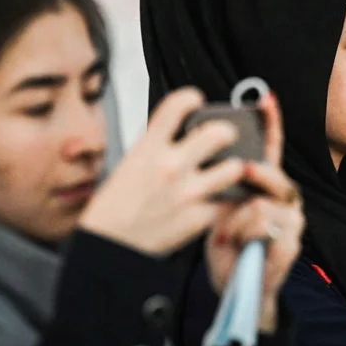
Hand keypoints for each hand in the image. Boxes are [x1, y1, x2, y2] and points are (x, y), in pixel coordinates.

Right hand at [79, 88, 245, 254]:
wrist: (109, 247)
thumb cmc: (114, 208)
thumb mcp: (129, 164)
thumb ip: (157, 146)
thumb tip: (179, 133)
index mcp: (149, 149)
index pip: (178, 105)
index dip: (192, 97)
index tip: (196, 101)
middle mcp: (171, 166)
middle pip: (219, 132)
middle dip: (227, 132)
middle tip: (226, 137)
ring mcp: (188, 192)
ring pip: (235, 167)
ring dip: (235, 166)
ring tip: (229, 169)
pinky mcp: (199, 217)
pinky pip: (229, 201)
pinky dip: (229, 198)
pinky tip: (223, 197)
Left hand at [205, 92, 304, 332]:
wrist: (237, 288)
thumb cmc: (229, 245)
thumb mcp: (221, 208)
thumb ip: (226, 184)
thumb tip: (218, 157)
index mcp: (266, 186)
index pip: (272, 149)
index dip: (271, 123)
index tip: (265, 98)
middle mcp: (284, 199)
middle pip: (274, 175)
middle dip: (256, 175)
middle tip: (242, 174)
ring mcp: (291, 222)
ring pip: (264, 205)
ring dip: (238, 222)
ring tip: (227, 235)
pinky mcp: (290, 245)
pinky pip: (266, 232)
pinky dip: (245, 239)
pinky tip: (237, 245)